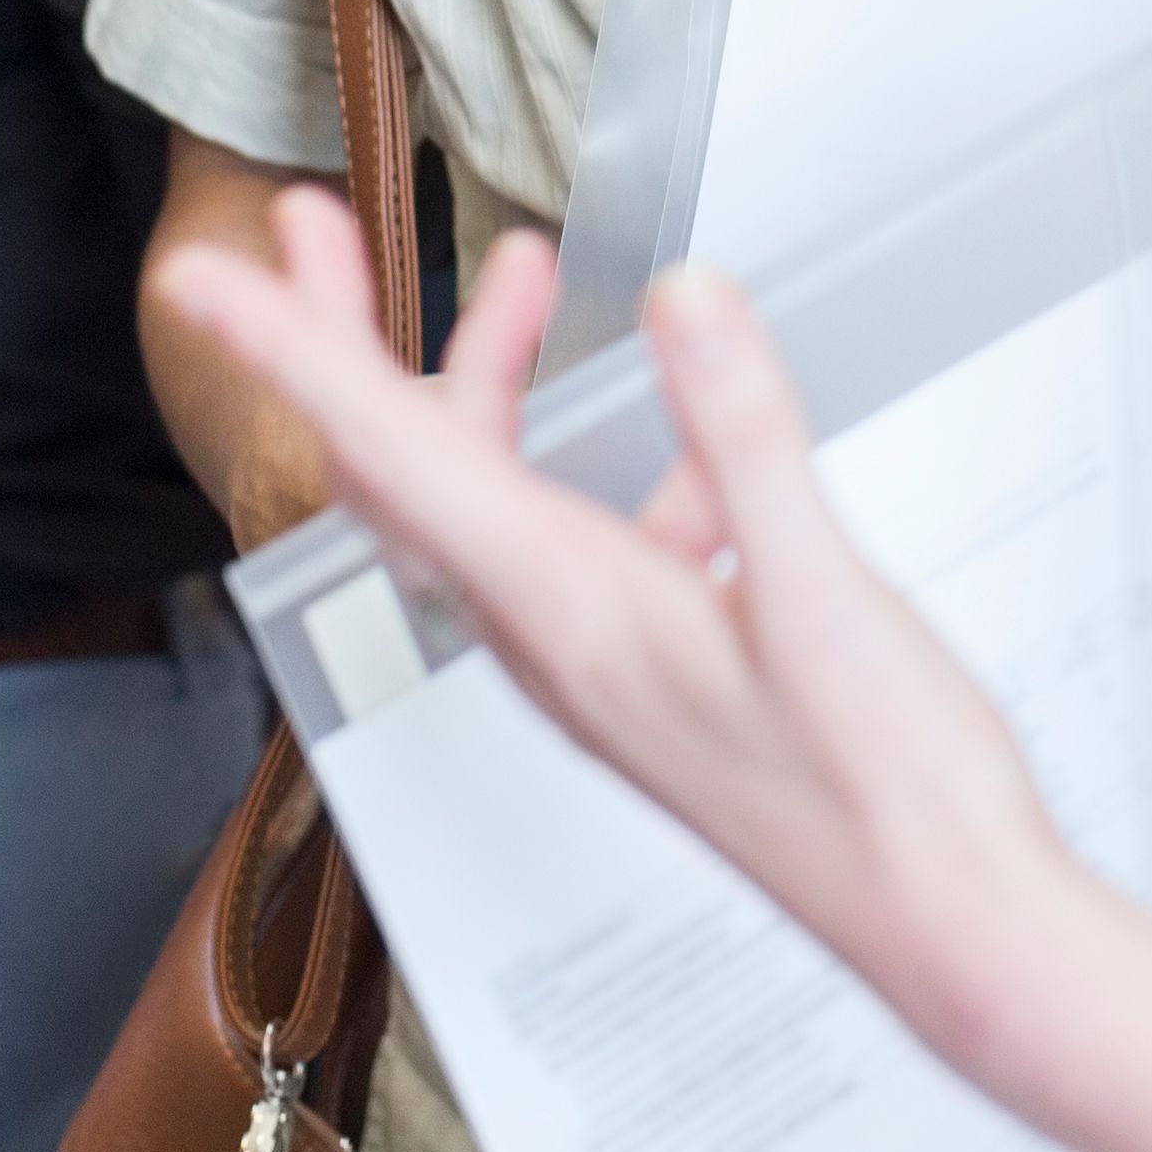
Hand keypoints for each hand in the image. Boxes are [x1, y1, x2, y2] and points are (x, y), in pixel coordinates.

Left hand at [151, 204, 1111, 1043]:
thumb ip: (744, 433)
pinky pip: (575, 537)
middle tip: (311, 224)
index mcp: (566, 608)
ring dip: (482, 373)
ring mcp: (595, 656)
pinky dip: (599, 455)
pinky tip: (688, 435)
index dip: (289, 355)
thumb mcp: (824, 590)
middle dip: (347, 334)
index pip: (389, 456)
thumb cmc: (886, 791)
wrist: (946, 928)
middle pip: (401, 463)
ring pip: (485, 492)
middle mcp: (552, 634)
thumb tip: (684, 297)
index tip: (205, 279)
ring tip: (520, 269)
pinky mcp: (651, 668)